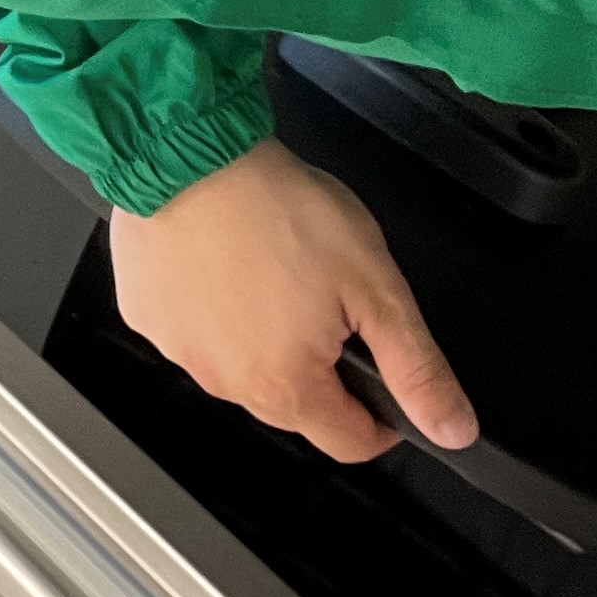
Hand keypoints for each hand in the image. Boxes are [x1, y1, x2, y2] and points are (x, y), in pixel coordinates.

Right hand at [108, 138, 477, 462]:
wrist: (189, 154)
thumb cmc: (276, 209)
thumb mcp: (376, 287)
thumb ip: (418, 367)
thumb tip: (453, 428)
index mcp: (286, 387)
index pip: (350, 442)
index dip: (382, 417)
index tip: (383, 374)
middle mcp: (224, 382)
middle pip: (293, 404)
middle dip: (318, 364)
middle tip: (324, 297)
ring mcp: (177, 350)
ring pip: (238, 366)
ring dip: (259, 336)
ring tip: (269, 269)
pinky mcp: (143, 314)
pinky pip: (190, 329)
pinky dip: (209, 308)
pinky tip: (221, 262)